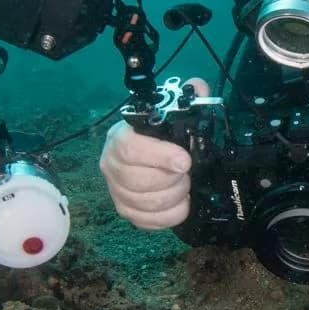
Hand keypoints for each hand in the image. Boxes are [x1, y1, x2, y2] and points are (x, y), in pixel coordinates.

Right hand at [99, 78, 206, 229]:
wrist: (145, 156)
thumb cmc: (158, 136)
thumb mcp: (171, 114)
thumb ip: (186, 99)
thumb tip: (197, 87)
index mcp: (120, 137)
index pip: (131, 149)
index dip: (160, 157)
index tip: (184, 161)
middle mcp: (111, 165)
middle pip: (140, 181)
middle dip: (173, 180)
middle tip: (186, 173)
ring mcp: (116, 190)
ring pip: (146, 203)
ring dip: (174, 196)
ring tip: (183, 186)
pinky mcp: (125, 211)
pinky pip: (147, 222)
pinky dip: (170, 215)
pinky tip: (180, 202)